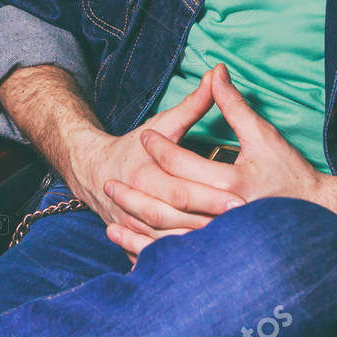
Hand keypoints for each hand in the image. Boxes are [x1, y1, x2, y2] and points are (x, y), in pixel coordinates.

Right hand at [61, 68, 244, 263]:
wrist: (93, 170)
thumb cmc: (136, 144)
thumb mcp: (165, 122)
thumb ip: (194, 104)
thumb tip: (219, 73)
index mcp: (145, 171)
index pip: (182, 188)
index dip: (212, 196)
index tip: (242, 200)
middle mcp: (136, 199)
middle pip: (177, 218)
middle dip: (210, 223)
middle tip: (243, 224)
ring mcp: (133, 223)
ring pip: (168, 241)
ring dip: (196, 245)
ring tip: (230, 247)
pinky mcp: (135, 239)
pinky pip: (157, 255)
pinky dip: (177, 260)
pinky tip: (203, 263)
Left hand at [113, 63, 328, 250]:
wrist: (320, 217)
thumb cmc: (290, 175)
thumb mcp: (263, 136)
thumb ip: (233, 106)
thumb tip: (214, 70)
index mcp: (234, 183)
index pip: (183, 164)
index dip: (160, 148)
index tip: (143, 138)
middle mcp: (226, 216)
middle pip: (169, 205)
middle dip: (135, 196)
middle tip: (109, 183)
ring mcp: (225, 243)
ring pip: (170, 240)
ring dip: (138, 233)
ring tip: (110, 222)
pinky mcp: (225, 260)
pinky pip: (183, 262)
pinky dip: (157, 260)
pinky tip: (136, 254)